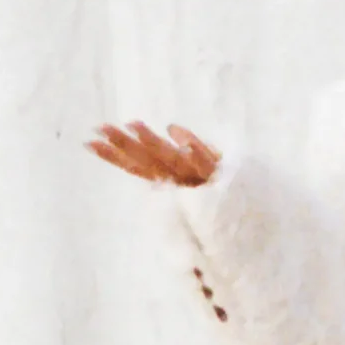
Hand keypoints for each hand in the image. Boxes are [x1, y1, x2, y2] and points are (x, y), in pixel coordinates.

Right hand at [89, 120, 220, 186]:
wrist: (255, 219)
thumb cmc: (227, 193)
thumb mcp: (204, 167)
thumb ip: (186, 147)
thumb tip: (170, 127)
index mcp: (173, 178)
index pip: (138, 165)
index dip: (115, 154)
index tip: (89, 142)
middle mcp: (181, 180)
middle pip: (148, 160)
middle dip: (124, 145)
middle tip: (101, 128)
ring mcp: (199, 178)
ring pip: (172, 159)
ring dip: (152, 142)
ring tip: (133, 124)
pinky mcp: (221, 177)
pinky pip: (207, 162)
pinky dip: (194, 150)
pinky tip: (176, 133)